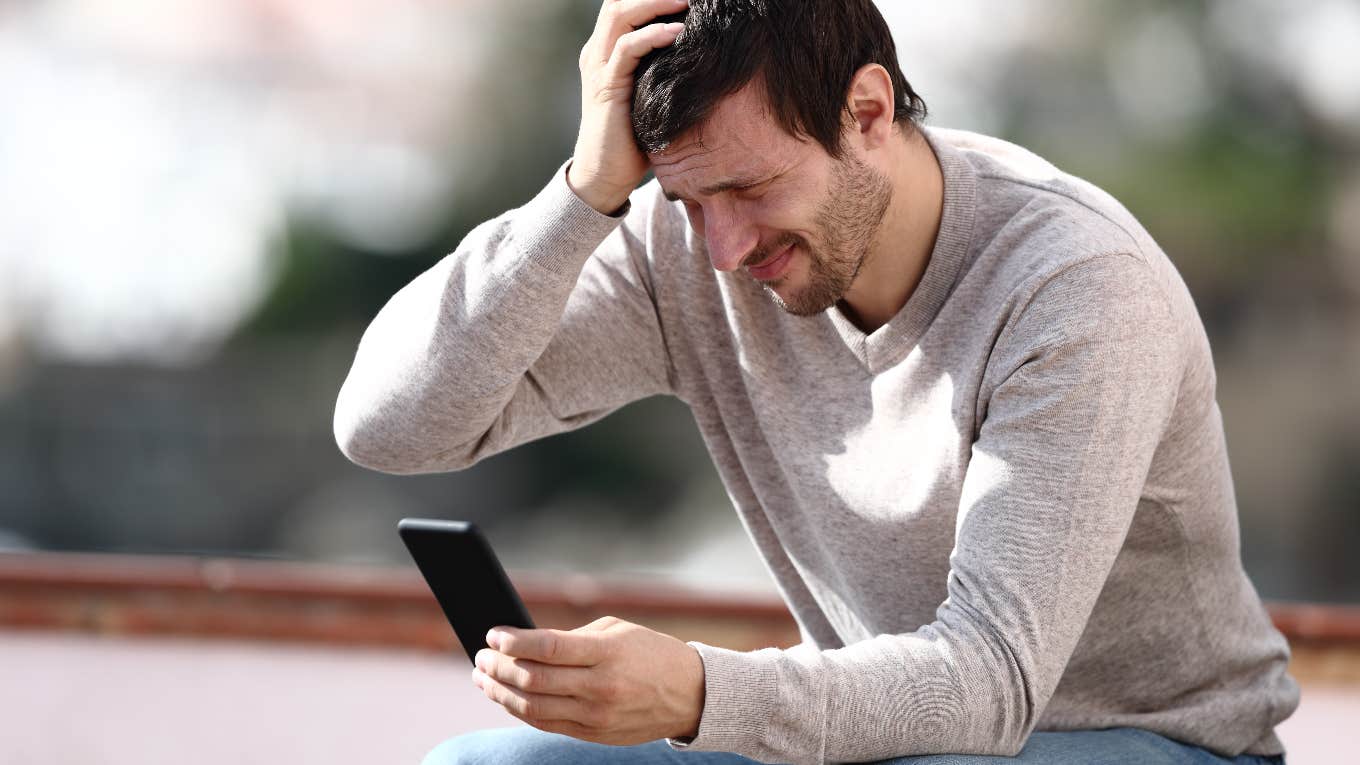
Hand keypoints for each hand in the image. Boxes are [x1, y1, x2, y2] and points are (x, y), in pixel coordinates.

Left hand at [472, 616, 704, 744]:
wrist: (690, 695)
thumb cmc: (650, 653)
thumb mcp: (617, 632)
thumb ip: (573, 639)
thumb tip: (526, 646)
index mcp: (607, 654)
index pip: (548, 648)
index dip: (514, 642)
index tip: (493, 634)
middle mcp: (600, 687)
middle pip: (534, 679)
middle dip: (498, 667)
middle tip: (480, 656)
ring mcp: (596, 716)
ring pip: (533, 707)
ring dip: (501, 692)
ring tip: (483, 678)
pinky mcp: (594, 734)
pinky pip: (546, 724)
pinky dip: (520, 710)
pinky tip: (507, 697)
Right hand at [568, 0, 688, 213]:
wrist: (605, 175)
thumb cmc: (633, 140)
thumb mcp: (649, 96)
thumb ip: (662, 71)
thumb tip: (704, 58)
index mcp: (606, 51)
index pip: (623, 6)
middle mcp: (597, 52)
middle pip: (619, 1)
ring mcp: (598, 67)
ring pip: (619, 14)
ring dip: (655, 3)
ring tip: (687, 0)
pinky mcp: (605, 86)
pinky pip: (627, 48)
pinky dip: (653, 35)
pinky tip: (678, 32)